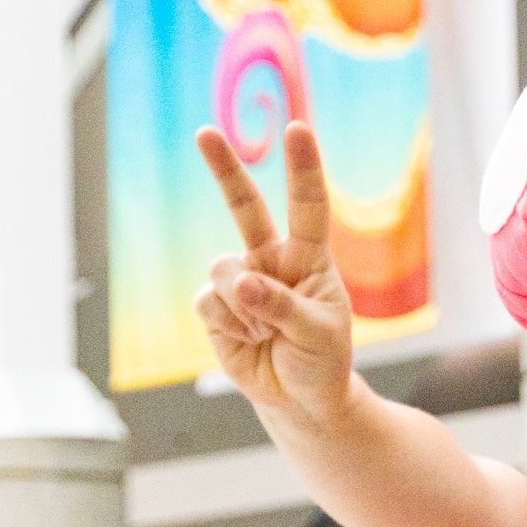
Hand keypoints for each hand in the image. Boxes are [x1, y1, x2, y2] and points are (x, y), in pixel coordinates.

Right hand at [193, 120, 356, 427]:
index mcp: (310, 258)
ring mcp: (241, 281)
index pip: (308, 206)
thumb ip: (281, 306)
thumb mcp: (318, 334)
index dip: (303, 168)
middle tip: (205, 131)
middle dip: (224, 169)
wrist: (299, 397)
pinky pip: (209, 302)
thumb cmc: (321, 360)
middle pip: (245, 208)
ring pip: (223, 270)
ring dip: (242, 305)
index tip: (297, 129)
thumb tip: (242, 282)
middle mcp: (273, 260)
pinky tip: (248, 341)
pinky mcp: (216, 306)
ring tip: (266, 333)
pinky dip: (228, 325)